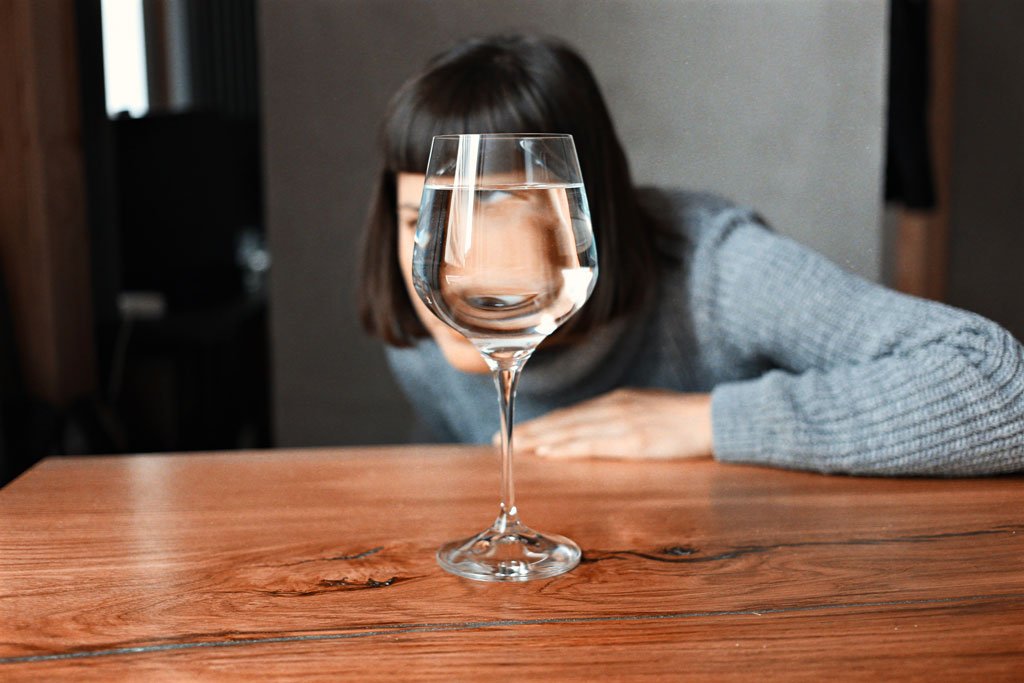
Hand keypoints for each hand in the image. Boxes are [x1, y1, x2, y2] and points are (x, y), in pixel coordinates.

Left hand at [511, 388, 713, 459]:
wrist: (715, 418)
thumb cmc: (684, 420)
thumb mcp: (646, 410)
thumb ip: (619, 418)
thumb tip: (594, 431)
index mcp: (615, 401)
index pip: (569, 415)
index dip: (542, 424)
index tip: (516, 432)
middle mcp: (612, 408)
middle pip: (562, 421)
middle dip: (530, 432)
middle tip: (499, 440)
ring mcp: (620, 423)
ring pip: (569, 432)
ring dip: (539, 440)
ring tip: (514, 448)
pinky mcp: (632, 441)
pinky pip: (591, 445)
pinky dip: (565, 448)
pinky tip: (546, 453)